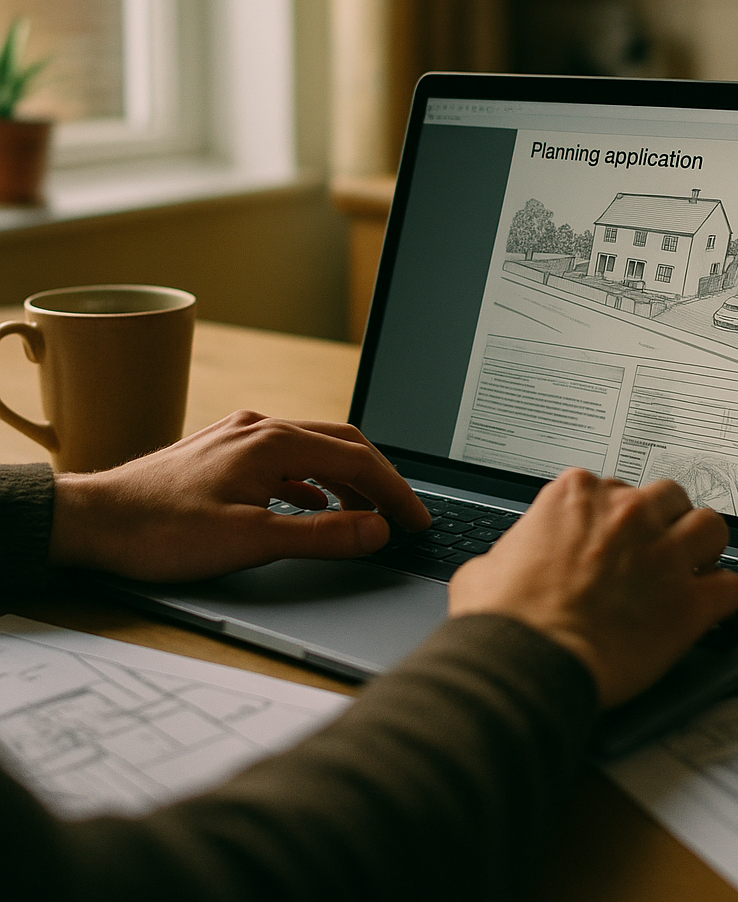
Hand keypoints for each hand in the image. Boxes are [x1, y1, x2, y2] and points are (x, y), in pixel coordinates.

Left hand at [49, 410, 430, 580]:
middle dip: (379, 480)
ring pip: (314, 449)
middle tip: (403, 515)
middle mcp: (260, 427)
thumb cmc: (161, 532)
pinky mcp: (225, 451)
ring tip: (366, 514)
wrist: (91, 521)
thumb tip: (378, 530)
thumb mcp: (250, 541)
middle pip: (342, 444)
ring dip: (347, 480)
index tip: (417, 520)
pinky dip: (313, 481)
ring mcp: (240, 435)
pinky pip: (286, 458)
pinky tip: (312, 505)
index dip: (395, 492)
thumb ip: (322, 535)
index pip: (357, 460)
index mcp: (272, 441)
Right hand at [448, 469, 737, 708]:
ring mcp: (663, 554)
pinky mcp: (689, 602)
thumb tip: (508, 563)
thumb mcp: (485, 565)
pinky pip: (732, 585)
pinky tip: (711, 607)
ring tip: (692, 567)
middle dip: (664, 520)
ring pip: (711, 526)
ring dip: (702, 546)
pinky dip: (724, 595)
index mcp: (576, 495)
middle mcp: (626, 513)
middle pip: (668, 496)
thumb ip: (514, 550)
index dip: (612, 517)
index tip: (610, 538)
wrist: (526, 660)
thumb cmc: (503, 617)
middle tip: (655, 549)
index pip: (612, 487)